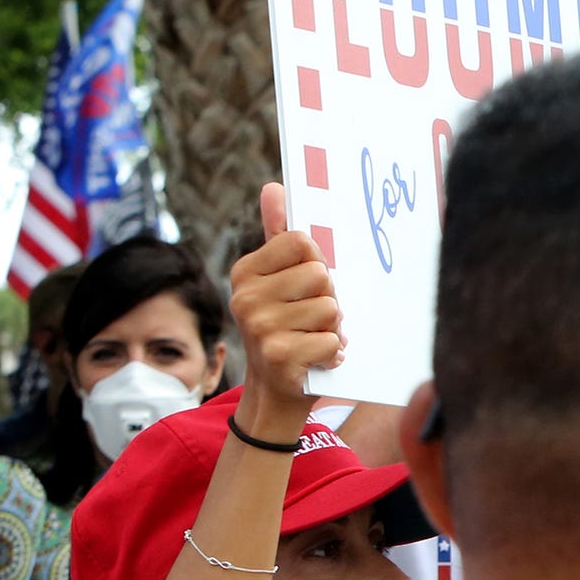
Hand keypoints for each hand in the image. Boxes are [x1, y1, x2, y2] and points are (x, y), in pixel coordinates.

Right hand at [229, 183, 344, 437]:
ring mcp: (260, 327)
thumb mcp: (277, 281)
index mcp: (246, 272)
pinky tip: (316, 359)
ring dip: (332, 328)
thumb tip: (274, 187)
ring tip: (312, 339)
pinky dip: (333, 352)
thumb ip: (278, 235)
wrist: (273, 392)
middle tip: (311, 318)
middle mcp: (246, 297)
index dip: (317, 263)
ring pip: (330, 308)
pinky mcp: (280, 356)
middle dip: (328, 299)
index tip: (305, 284)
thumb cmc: (284, 327)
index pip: (303, 242)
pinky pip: (332, 340)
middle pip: (321, 275)